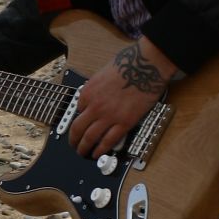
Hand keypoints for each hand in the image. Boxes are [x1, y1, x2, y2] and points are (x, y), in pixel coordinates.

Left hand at [68, 36, 178, 155]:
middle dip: (73, 140)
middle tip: (74, 145)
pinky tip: (98, 153)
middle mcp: (94, 106)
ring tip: (83, 153)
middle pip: (77, 128)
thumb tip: (96, 97)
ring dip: (84, 148)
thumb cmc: (127, 65)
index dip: (79, 118)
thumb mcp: (102, 74)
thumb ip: (97, 88)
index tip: (81, 123)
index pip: (77, 110)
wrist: (145, 66)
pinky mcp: (124, 123)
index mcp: (87, 92)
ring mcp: (108, 116)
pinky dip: (101, 150)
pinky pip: (108, 141)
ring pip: (89, 138)